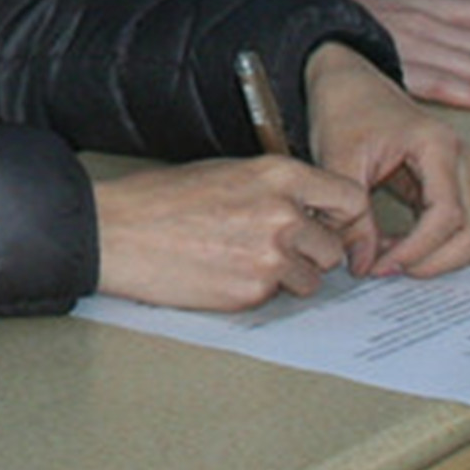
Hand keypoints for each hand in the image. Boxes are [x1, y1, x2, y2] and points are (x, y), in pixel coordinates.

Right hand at [91, 155, 360, 310]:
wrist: (120, 231)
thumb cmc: (164, 199)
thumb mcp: (229, 172)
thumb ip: (276, 189)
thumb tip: (308, 210)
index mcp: (279, 175)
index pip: (349, 198)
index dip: (344, 217)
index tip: (332, 225)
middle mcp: (283, 214)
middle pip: (333, 247)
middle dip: (312, 252)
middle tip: (278, 249)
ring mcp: (269, 257)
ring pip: (311, 279)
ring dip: (289, 277)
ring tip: (246, 262)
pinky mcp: (251, 292)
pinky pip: (276, 298)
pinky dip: (258, 291)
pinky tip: (225, 274)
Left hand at [300, 43, 469, 275]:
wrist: (347, 82)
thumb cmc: (345, 109)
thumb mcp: (338, 159)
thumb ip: (351, 215)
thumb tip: (364, 264)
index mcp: (437, 146)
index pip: (447, 216)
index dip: (416, 250)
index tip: (379, 266)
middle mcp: (459, 159)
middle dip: (435, 262)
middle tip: (387, 269)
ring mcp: (459, 173)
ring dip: (435, 257)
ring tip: (386, 255)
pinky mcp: (449, 185)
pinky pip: (455, 228)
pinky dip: (431, 247)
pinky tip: (391, 245)